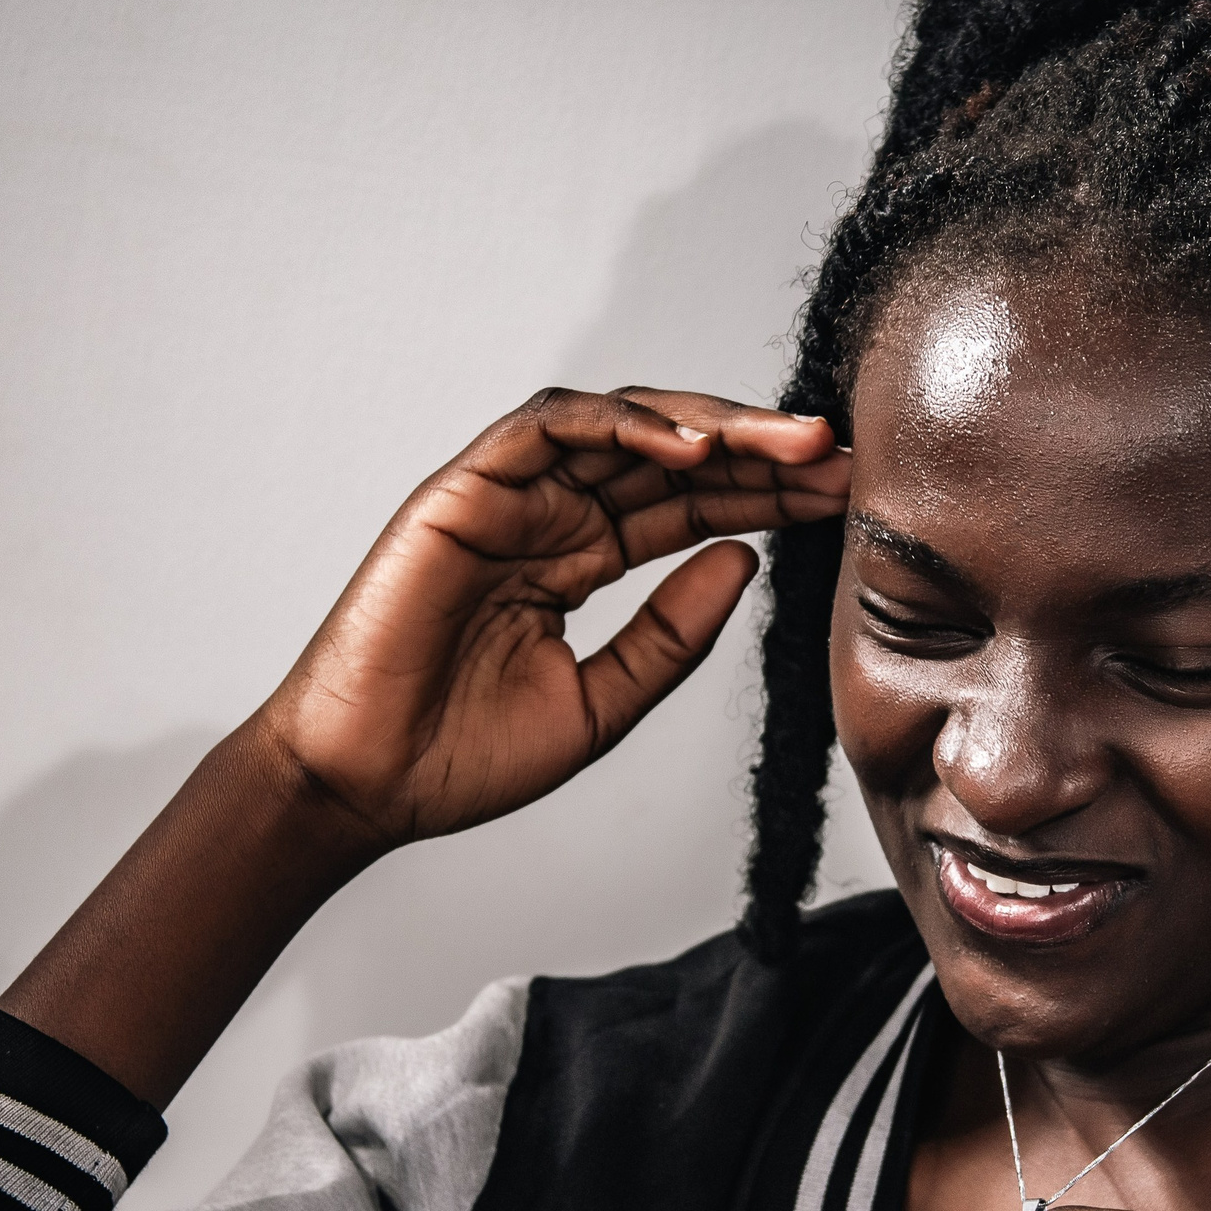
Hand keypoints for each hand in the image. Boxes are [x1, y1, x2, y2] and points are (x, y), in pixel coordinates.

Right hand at [255, 387, 848, 849]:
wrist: (367, 786)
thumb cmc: (463, 756)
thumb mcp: (602, 703)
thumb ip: (671, 636)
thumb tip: (746, 561)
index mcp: (580, 560)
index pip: (690, 507)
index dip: (766, 496)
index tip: (843, 495)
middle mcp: (548, 516)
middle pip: (668, 457)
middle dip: (758, 450)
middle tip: (837, 452)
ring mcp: (507, 497)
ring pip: (621, 427)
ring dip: (708, 424)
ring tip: (787, 441)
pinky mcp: (464, 489)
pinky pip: (547, 428)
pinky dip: (620, 425)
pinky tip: (689, 447)